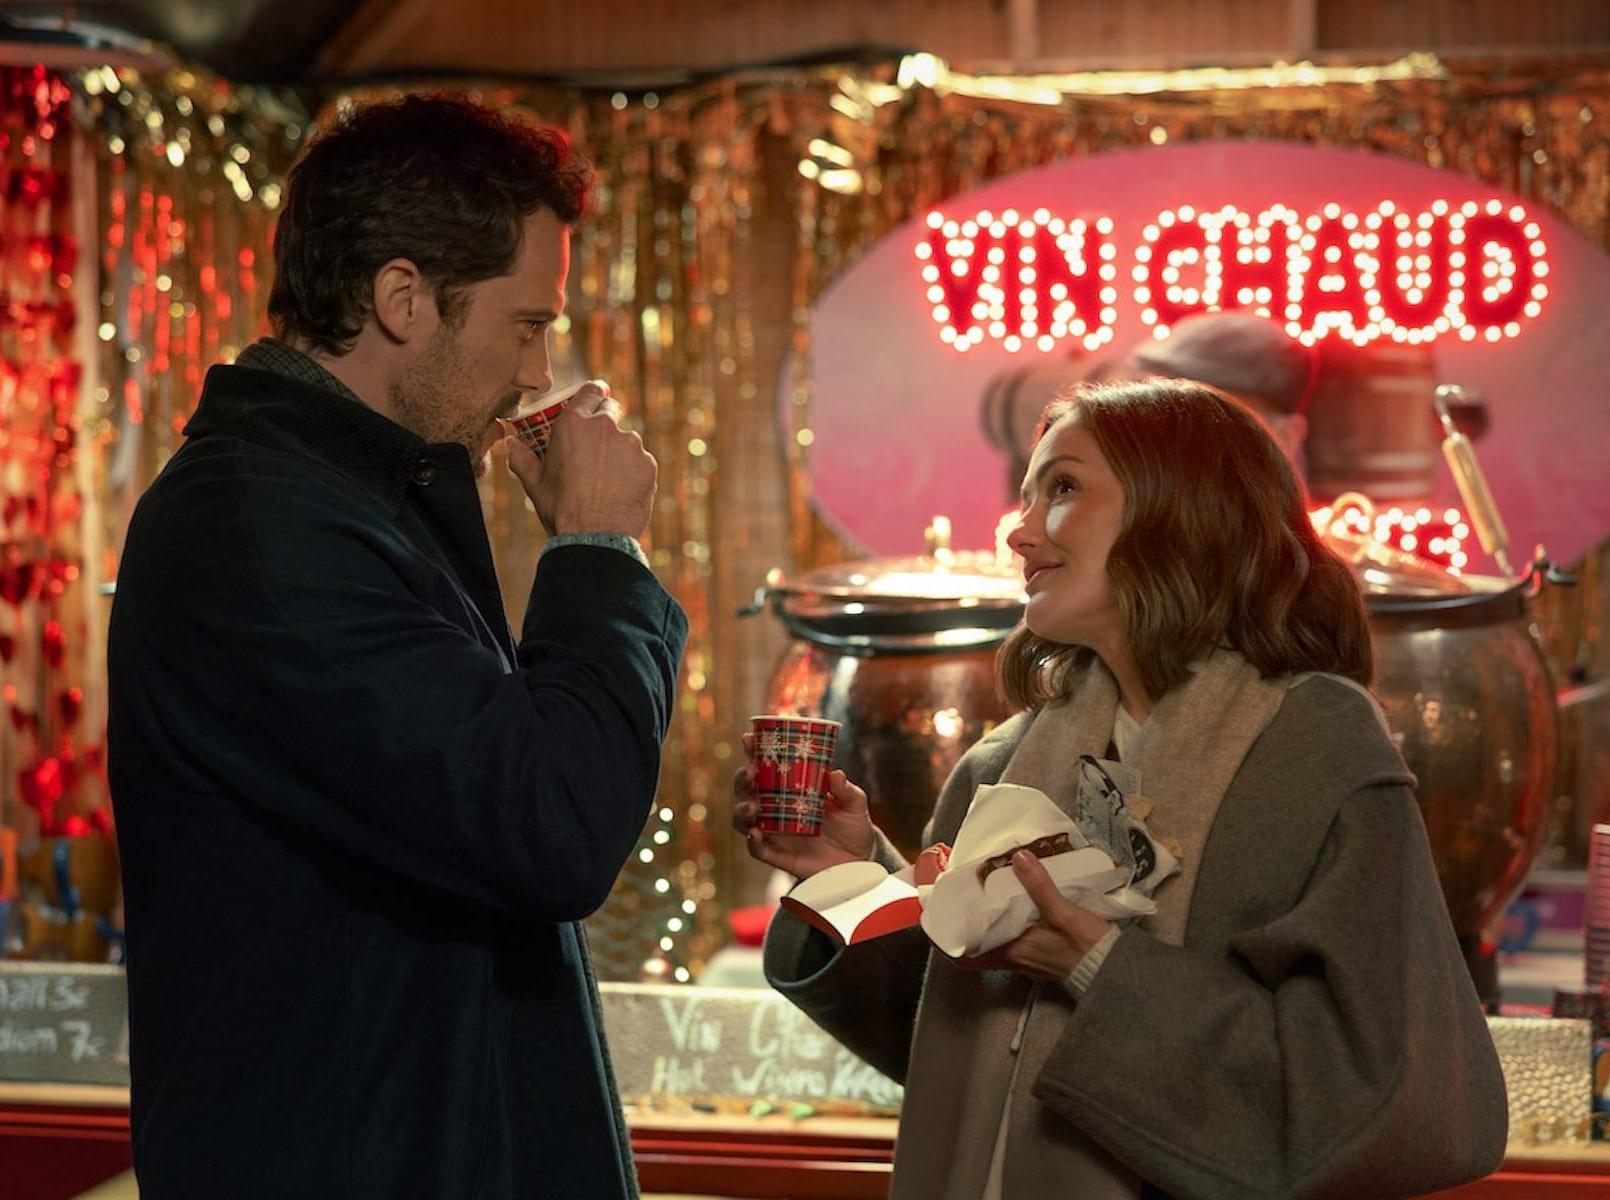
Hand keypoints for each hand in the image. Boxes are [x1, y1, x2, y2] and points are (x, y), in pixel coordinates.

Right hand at [507, 385, 655, 537]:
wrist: (594, 537)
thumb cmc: (561, 509)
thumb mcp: (534, 483)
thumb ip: (521, 457)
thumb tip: (512, 443)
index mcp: (573, 423)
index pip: (590, 390)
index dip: (593, 394)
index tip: (595, 401)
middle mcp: (605, 426)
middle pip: (611, 410)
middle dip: (605, 423)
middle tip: (596, 447)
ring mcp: (631, 444)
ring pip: (627, 440)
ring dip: (619, 452)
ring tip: (606, 480)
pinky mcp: (648, 463)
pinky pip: (641, 462)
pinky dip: (633, 472)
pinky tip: (621, 491)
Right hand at [732, 732, 876, 879]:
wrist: (858, 863)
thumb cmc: (852, 826)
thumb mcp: (854, 805)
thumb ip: (846, 791)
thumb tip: (836, 774)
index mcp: (790, 788)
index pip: (765, 766)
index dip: (753, 752)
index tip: (749, 739)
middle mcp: (776, 808)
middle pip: (747, 790)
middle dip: (742, 779)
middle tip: (750, 772)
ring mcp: (774, 832)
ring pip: (744, 819)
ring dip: (741, 811)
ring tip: (751, 806)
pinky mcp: (778, 855)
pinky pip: (757, 849)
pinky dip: (753, 842)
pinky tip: (755, 833)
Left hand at [951, 850, 1112, 980]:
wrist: (1113, 971)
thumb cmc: (1087, 946)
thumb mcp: (1064, 912)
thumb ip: (1040, 886)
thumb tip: (1018, 858)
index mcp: (1011, 951)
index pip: (965, 954)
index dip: (945, 941)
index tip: (936, 919)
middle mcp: (1013, 960)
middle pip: (976, 947)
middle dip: (965, 926)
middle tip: (959, 899)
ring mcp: (1026, 963)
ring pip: (994, 945)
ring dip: (985, 927)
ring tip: (983, 899)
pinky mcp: (1039, 960)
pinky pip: (1012, 946)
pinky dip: (1006, 929)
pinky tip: (1013, 911)